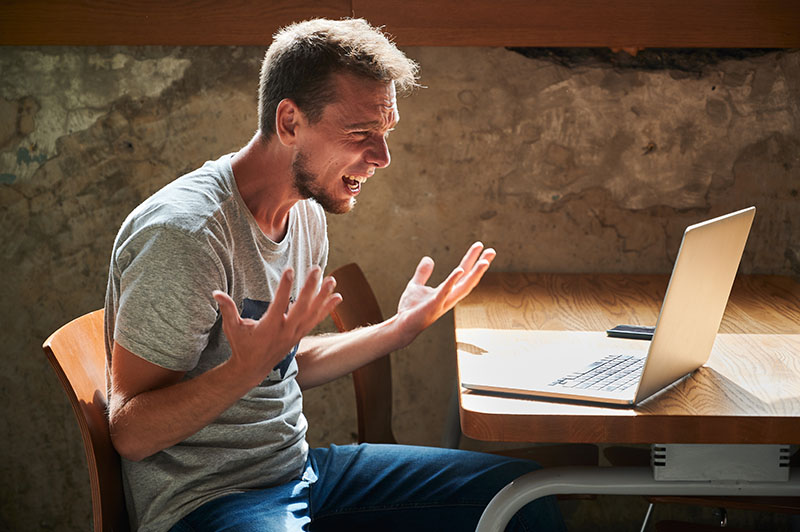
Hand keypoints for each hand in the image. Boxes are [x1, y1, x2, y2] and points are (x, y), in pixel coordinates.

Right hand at [213, 267, 341, 385]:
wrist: (252, 368)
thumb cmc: (241, 345)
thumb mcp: (232, 328)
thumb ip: (227, 309)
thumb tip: (215, 292)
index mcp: (269, 327)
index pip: (280, 304)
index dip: (285, 287)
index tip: (290, 270)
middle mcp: (286, 331)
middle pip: (302, 307)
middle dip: (311, 288)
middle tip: (317, 269)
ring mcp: (295, 333)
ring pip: (313, 313)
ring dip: (323, 296)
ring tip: (332, 280)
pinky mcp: (300, 335)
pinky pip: (316, 320)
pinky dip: (327, 308)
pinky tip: (337, 297)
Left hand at [395, 242, 495, 341]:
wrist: (402, 325)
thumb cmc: (411, 309)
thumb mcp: (416, 285)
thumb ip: (423, 273)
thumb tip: (428, 258)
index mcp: (447, 290)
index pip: (463, 272)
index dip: (471, 259)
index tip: (480, 246)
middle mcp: (450, 296)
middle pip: (469, 279)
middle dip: (481, 266)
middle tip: (492, 251)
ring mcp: (444, 301)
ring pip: (464, 287)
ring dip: (475, 274)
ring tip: (485, 261)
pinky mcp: (434, 305)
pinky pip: (445, 292)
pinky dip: (452, 281)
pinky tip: (459, 270)